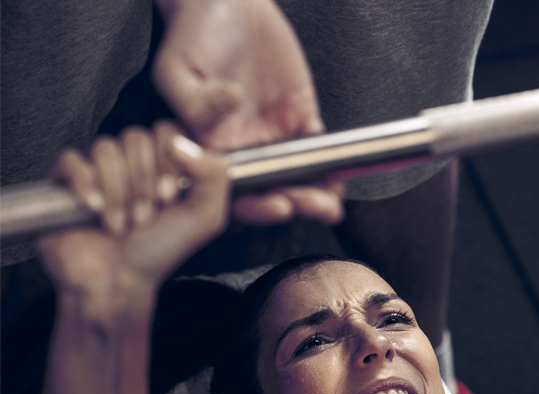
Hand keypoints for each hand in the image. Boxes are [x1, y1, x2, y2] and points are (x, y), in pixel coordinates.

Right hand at [38, 123, 228, 303]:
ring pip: (105, 148)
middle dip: (144, 183)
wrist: (118, 280)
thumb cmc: (161, 249)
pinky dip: (86, 184)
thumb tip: (180, 141)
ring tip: (122, 224)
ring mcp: (98, 169)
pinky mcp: (65, 181)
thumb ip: (214, 175)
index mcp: (165, 163)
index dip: (169, 161)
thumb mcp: (205, 216)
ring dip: (119, 192)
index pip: (167, 131)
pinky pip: (71, 160)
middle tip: (145, 217)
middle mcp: (131, 161)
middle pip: (136, 138)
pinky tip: (94, 209)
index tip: (170, 198)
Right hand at [154, 0, 343, 223]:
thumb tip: (228, 105)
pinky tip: (339, 181)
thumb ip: (193, 100)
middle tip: (313, 207)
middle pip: (269, 190)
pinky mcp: (299, 116)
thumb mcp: (177, 68)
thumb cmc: (191, 36)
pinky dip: (330, 168)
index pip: (230, 191)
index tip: (275, 203)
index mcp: (208, 146)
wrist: (224, 4)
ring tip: (331, 204)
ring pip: (297, 177)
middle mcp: (242, 147)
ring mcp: (272, 135)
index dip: (254, 204)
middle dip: (293, 204)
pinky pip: (316, 150)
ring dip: (316, 195)